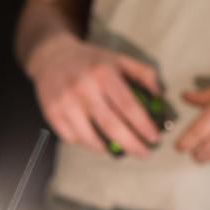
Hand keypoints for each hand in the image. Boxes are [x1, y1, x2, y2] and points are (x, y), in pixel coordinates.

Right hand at [24, 34, 161, 156]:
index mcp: (103, 73)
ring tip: (120, 149)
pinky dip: (86, 144)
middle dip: (131, 144)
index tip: (154, 138)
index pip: (128, 105)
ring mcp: (65, 102)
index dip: (143, 125)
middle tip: (143, 153)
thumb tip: (159, 99)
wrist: (52, 56)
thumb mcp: (119, 59)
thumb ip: (143, 74)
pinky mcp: (51, 113)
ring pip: (89, 137)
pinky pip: (72, 138)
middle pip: (111, 126)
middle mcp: (83, 88)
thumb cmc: (91, 60)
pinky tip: (95, 140)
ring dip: (108, 148)